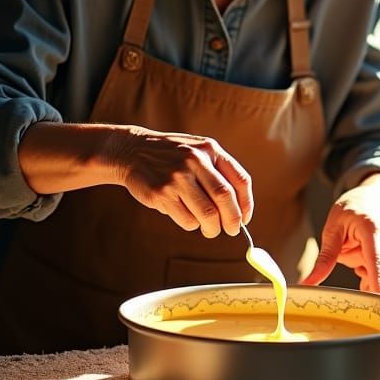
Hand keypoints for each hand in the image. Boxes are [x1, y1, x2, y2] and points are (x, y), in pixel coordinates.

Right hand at [111, 126, 252, 237]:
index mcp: (210, 149)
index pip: (239, 180)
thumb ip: (218, 172)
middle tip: (231, 231)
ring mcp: (177, 177)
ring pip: (207, 213)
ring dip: (212, 228)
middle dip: (232, 221)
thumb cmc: (173, 156)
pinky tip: (184, 215)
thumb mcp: (198, 151)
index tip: (245, 218)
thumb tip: (239, 209)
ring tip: (209, 229)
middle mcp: (195, 160)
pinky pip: (186, 220)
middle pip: (224, 198)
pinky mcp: (161, 193)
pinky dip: (191, 224)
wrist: (133, 150)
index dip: (246, 203)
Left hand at [301, 175, 379, 293]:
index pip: (375, 259)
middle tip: (347, 287)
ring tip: (350, 254)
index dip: (377, 280)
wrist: (369, 200)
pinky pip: (375, 277)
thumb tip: (308, 282)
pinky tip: (357, 260)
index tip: (377, 299)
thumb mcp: (331, 230)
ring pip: (376, 278)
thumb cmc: (350, 210)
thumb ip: (324, 258)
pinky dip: (365, 276)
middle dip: (365, 288)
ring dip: (363, 279)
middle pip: (379, 275)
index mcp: (372, 230)